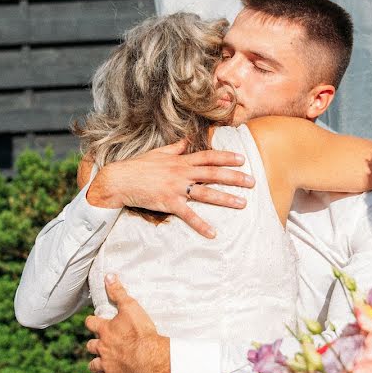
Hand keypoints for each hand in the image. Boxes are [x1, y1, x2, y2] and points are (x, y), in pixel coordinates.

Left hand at [85, 274, 170, 372]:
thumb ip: (118, 292)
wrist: (149, 355)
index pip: (91, 323)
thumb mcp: (130, 306)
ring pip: (93, 364)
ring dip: (93, 363)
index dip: (91, 321)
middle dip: (93, 344)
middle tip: (97, 343)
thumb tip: (108, 275)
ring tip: (95, 364)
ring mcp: (106, 363)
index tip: (92, 321)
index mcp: (105, 330)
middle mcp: (102, 347)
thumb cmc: (140, 331)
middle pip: (91, 345)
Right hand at [86, 139, 254, 237]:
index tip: (242, 159)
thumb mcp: (159, 153)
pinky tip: (213, 233)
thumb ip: (176, 148)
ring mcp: (176, 188)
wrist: (119, 180)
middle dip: (235, 177)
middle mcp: (182, 173)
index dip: (226, 157)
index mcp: (180, 161)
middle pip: (213, 174)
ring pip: (206, 193)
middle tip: (253, 182)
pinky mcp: (168, 203)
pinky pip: (188, 215)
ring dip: (226, 199)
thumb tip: (187, 139)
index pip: (208, 156)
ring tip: (242, 204)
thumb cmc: (138, 166)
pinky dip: (201, 225)